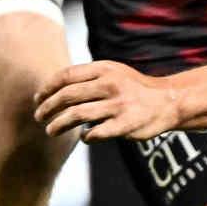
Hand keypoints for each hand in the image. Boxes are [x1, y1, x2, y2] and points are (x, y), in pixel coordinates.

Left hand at [34, 59, 177, 141]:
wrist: (168, 101)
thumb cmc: (133, 88)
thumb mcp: (113, 72)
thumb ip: (87, 77)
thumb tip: (53, 88)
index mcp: (104, 69)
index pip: (66, 76)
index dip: (47, 88)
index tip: (38, 99)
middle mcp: (110, 84)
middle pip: (67, 96)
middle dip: (47, 108)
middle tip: (39, 117)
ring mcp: (118, 105)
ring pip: (76, 115)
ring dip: (58, 125)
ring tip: (51, 130)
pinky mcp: (125, 125)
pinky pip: (95, 133)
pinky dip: (85, 136)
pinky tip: (84, 137)